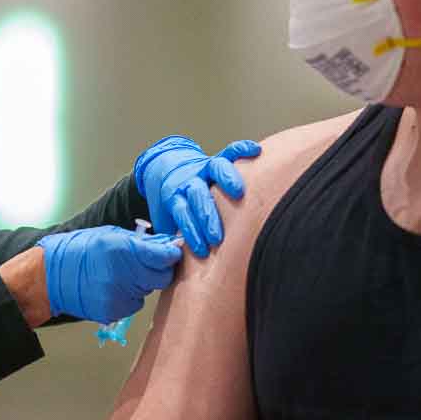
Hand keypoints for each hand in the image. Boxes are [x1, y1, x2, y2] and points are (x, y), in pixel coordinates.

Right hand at [35, 226, 182, 322]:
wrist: (50, 277)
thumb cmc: (79, 250)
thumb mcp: (111, 235)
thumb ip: (141, 242)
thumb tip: (166, 245)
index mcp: (124, 250)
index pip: (165, 257)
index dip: (170, 255)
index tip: (170, 252)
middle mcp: (124, 275)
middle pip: (162, 278)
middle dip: (158, 270)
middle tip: (144, 263)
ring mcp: (119, 297)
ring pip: (148, 292)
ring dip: (141, 283)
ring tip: (120, 274)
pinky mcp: (114, 312)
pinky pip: (134, 304)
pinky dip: (129, 296)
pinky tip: (112, 287)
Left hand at [133, 135, 262, 257]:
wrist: (164, 174)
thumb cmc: (173, 207)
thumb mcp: (167, 224)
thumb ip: (173, 241)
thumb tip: (179, 270)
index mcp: (174, 197)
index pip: (180, 211)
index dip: (189, 230)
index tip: (200, 249)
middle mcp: (189, 181)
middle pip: (197, 194)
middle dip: (207, 215)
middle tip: (216, 236)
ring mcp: (203, 169)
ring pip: (214, 171)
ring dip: (226, 181)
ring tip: (238, 194)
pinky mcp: (215, 161)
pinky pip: (229, 152)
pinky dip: (242, 150)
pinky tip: (256, 151)